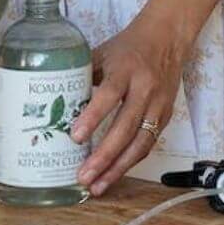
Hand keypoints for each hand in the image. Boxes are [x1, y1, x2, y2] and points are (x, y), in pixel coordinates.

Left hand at [70, 18, 188, 195]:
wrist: (168, 38)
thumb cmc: (129, 47)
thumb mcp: (103, 53)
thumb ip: (83, 76)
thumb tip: (55, 102)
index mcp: (126, 69)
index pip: (110, 94)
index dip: (93, 117)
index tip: (75, 137)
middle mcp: (145, 89)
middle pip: (125, 127)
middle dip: (104, 156)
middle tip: (83, 176)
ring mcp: (158, 105)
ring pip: (140, 143)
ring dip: (118, 168)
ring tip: (97, 186)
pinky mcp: (166, 117)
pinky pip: (147, 144)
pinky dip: (130, 162)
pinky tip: (114, 174)